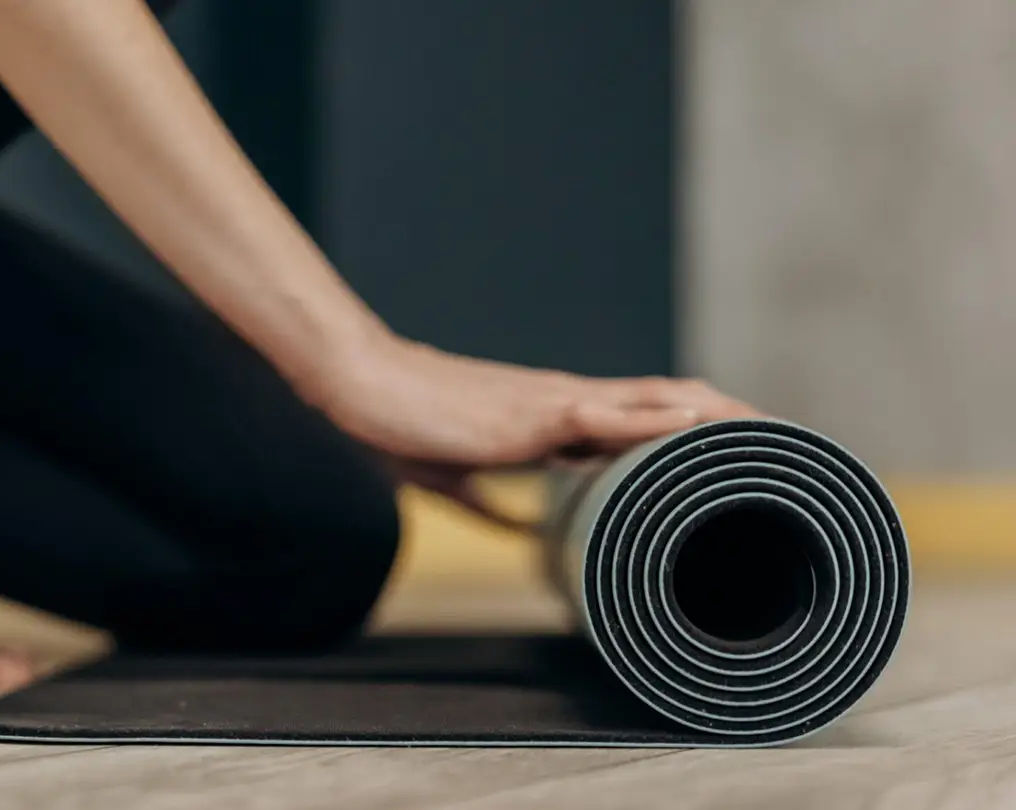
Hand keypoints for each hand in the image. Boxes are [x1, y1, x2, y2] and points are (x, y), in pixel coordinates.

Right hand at [309, 335, 760, 523]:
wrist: (365, 387)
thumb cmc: (403, 423)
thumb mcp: (454, 476)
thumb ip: (492, 503)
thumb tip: (522, 530)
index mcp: (554, 417)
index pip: (642, 417)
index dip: (694, 428)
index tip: (739, 448)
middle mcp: (568, 402)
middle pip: (671, 402)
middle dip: (732, 419)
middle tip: (789, 442)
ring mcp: (557, 403)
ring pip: (658, 401)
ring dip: (718, 416)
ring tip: (774, 433)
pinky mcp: (536, 415)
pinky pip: (610, 416)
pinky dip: (659, 422)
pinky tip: (702, 428)